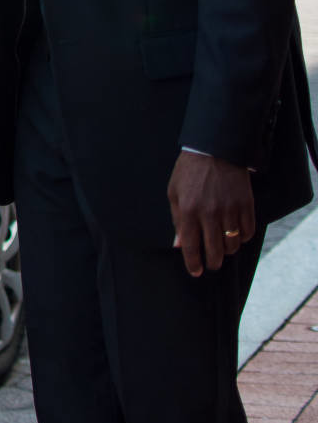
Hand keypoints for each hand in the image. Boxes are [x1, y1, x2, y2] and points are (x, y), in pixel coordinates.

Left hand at [168, 151, 255, 276]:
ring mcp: (230, 210)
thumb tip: (179, 245)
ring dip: (228, 251)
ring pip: (233, 245)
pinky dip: (242, 238)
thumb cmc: (189, 172)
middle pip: (215, 251)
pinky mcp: (246, 205)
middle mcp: (210, 214)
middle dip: (213, 263)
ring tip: (222, 248)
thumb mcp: (174, 193)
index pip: (191, 247)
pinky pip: (248, 232)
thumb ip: (177, 221)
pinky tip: (235, 235)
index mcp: (188, 211)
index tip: (196, 271)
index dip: (193, 263)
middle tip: (211, 264)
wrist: (214, 151)